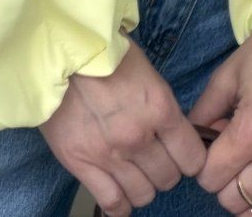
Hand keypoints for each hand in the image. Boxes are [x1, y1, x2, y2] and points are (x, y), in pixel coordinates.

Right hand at [39, 30, 207, 215]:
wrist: (59, 50)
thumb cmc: (106, 53)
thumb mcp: (147, 72)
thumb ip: (160, 106)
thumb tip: (172, 132)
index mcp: (160, 109)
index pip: (192, 158)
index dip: (189, 158)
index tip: (181, 155)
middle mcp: (139, 137)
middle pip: (168, 178)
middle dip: (164, 170)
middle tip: (153, 158)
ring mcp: (110, 154)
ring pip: (143, 194)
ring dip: (143, 186)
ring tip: (134, 173)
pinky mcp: (82, 163)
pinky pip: (112, 202)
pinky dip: (120, 206)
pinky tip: (120, 198)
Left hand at [185, 30, 251, 213]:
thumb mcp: (229, 74)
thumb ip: (205, 109)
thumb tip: (194, 136)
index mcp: (251, 131)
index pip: (211, 177)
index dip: (202, 166)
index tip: (208, 150)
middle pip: (234, 200)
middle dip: (223, 182)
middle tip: (227, 159)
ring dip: (248, 202)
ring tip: (246, 177)